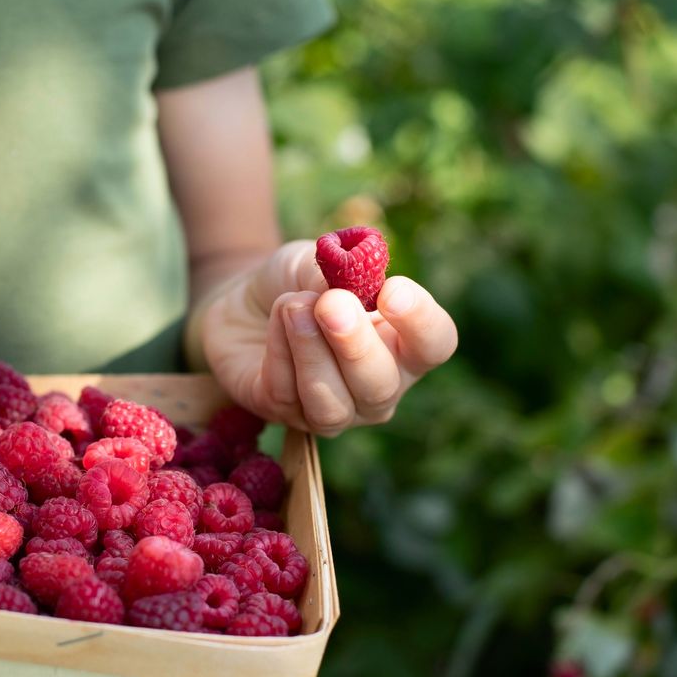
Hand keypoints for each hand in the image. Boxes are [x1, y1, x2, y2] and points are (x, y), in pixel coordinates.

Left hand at [199, 240, 457, 436]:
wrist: (242, 303)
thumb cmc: (296, 284)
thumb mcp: (315, 261)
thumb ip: (336, 272)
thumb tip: (342, 287)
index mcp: (403, 344)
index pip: (435, 344)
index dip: (420, 322)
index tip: (392, 290)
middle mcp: (377, 387)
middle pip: (382, 384)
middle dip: (356, 345)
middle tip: (332, 305)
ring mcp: (334, 410)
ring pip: (333, 405)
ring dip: (311, 352)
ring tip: (292, 306)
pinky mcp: (284, 414)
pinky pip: (286, 395)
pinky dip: (278, 352)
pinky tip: (275, 319)